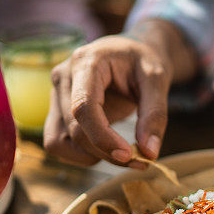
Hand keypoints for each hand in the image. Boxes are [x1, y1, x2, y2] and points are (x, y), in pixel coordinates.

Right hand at [44, 35, 171, 166]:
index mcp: (86, 62)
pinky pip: (58, 143)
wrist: (132, 53)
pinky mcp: (57, 111)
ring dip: (90, 155)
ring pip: (58, 142)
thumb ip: (155, 114)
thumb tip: (149, 152)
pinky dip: (82, 153)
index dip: (103, 137)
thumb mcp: (158, 80)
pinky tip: (106, 146)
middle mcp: (63, 77)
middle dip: (106, 152)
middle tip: (140, 160)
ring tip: (122, 151)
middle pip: (74, 129)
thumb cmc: (144, 61)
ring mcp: (56, 95)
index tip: (129, 155)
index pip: (82, 107)